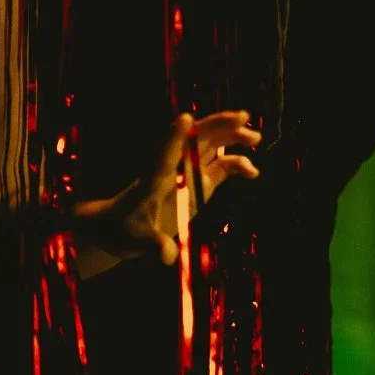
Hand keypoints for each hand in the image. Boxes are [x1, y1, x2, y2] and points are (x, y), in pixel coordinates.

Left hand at [92, 112, 262, 265]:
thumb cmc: (124, 230)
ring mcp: (187, 174)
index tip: (186, 118)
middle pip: (196, 140)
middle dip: (219, 126)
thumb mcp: (136, 239)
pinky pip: (219, 168)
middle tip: (243, 120)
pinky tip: (251, 172)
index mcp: (156, 178)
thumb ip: (154, 244)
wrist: (119, 228)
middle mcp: (174, 169)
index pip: (164, 153)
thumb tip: (167, 256)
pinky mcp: (197, 184)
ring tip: (256, 138)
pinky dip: (236, 165)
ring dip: (232, 138)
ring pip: (211, 147)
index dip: (174, 137)